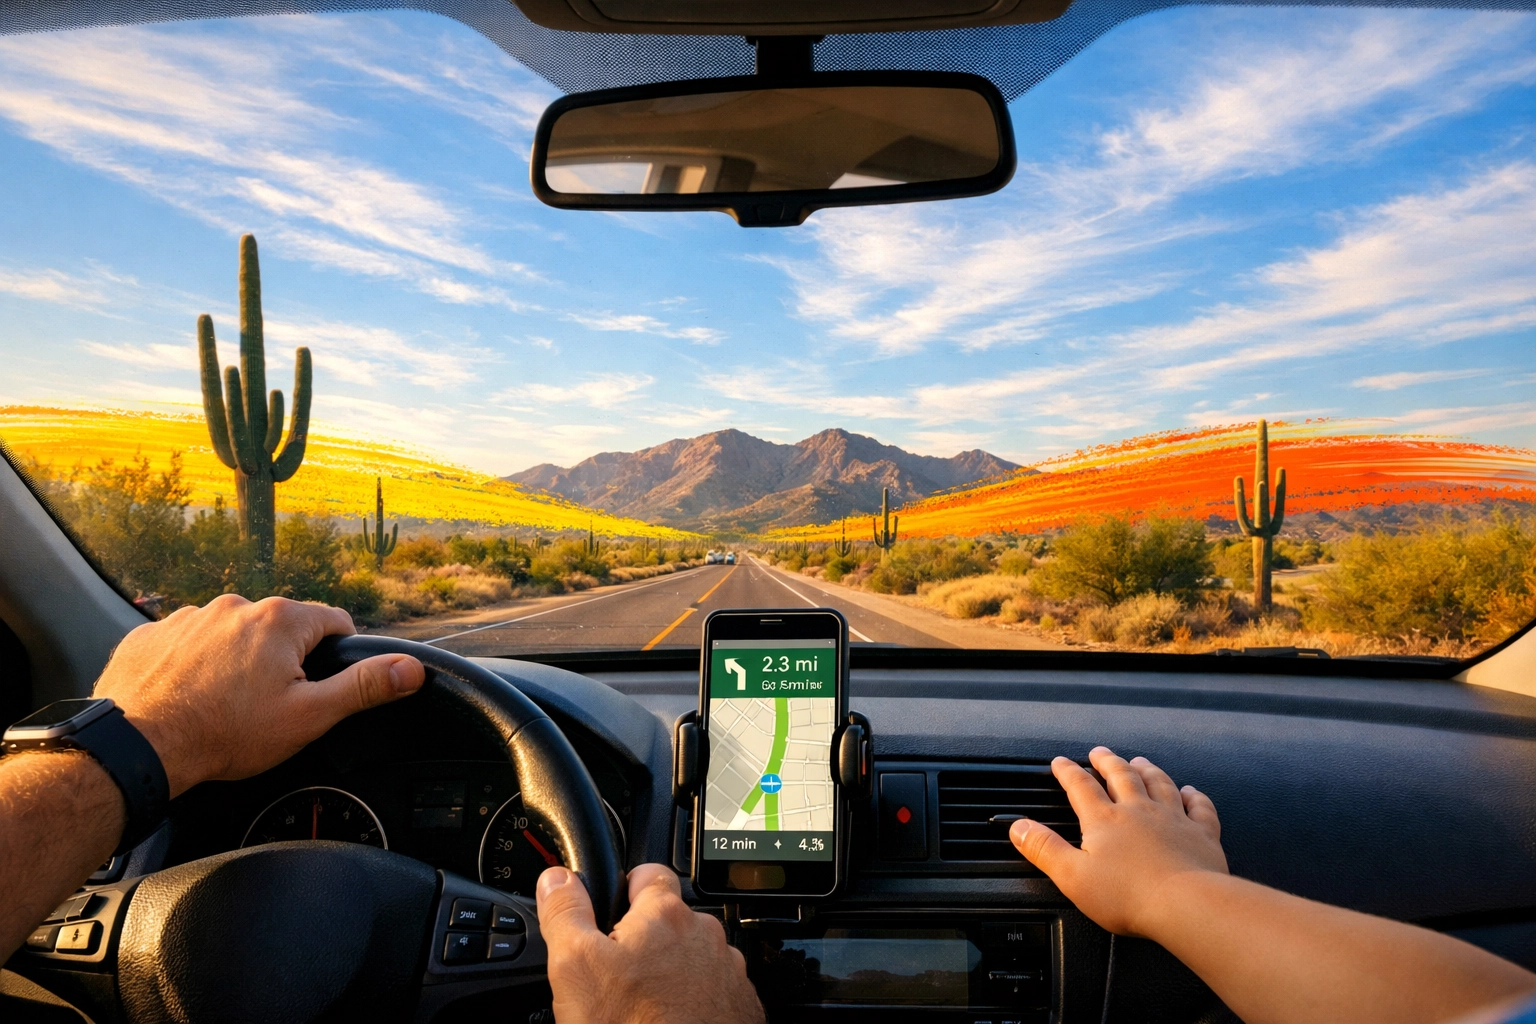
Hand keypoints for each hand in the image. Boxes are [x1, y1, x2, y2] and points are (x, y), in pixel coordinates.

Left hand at [93, 594, 424, 797]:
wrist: (138, 747)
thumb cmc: (225, 733)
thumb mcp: (309, 716)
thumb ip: (363, 687)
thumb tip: (411, 668)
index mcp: (281, 620)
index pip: (334, 622)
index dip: (338, 656)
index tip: (322, 686)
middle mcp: (236, 605)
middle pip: (281, 628)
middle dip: (283, 661)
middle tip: (270, 705)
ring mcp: (189, 616)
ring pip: (232, 634)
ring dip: (236, 660)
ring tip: (225, 705)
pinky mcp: (151, 633)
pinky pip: (187, 643)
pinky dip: (193, 664)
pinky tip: (190, 697)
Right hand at [538, 863, 765, 1023]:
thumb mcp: (576, 967)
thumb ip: (566, 913)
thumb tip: (557, 879)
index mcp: (665, 914)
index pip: (648, 873)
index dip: (625, 889)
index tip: (610, 911)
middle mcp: (705, 935)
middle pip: (669, 920)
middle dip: (645, 939)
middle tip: (617, 974)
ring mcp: (726, 972)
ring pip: (691, 956)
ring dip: (671, 971)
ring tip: (642, 1004)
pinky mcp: (739, 1006)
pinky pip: (711, 990)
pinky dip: (692, 1000)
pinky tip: (668, 1019)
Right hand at [1010, 746, 1227, 936]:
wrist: (1186, 904)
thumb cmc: (1129, 895)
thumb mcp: (1072, 876)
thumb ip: (1044, 848)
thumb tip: (1018, 827)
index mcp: (1105, 820)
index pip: (1081, 787)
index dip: (1068, 772)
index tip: (1060, 762)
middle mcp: (1139, 811)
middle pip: (1121, 776)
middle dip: (1107, 762)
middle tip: (1099, 752)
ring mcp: (1173, 819)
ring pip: (1158, 783)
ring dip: (1146, 769)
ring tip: (1139, 761)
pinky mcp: (1201, 834)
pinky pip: (1199, 806)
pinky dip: (1194, 796)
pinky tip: (1190, 791)